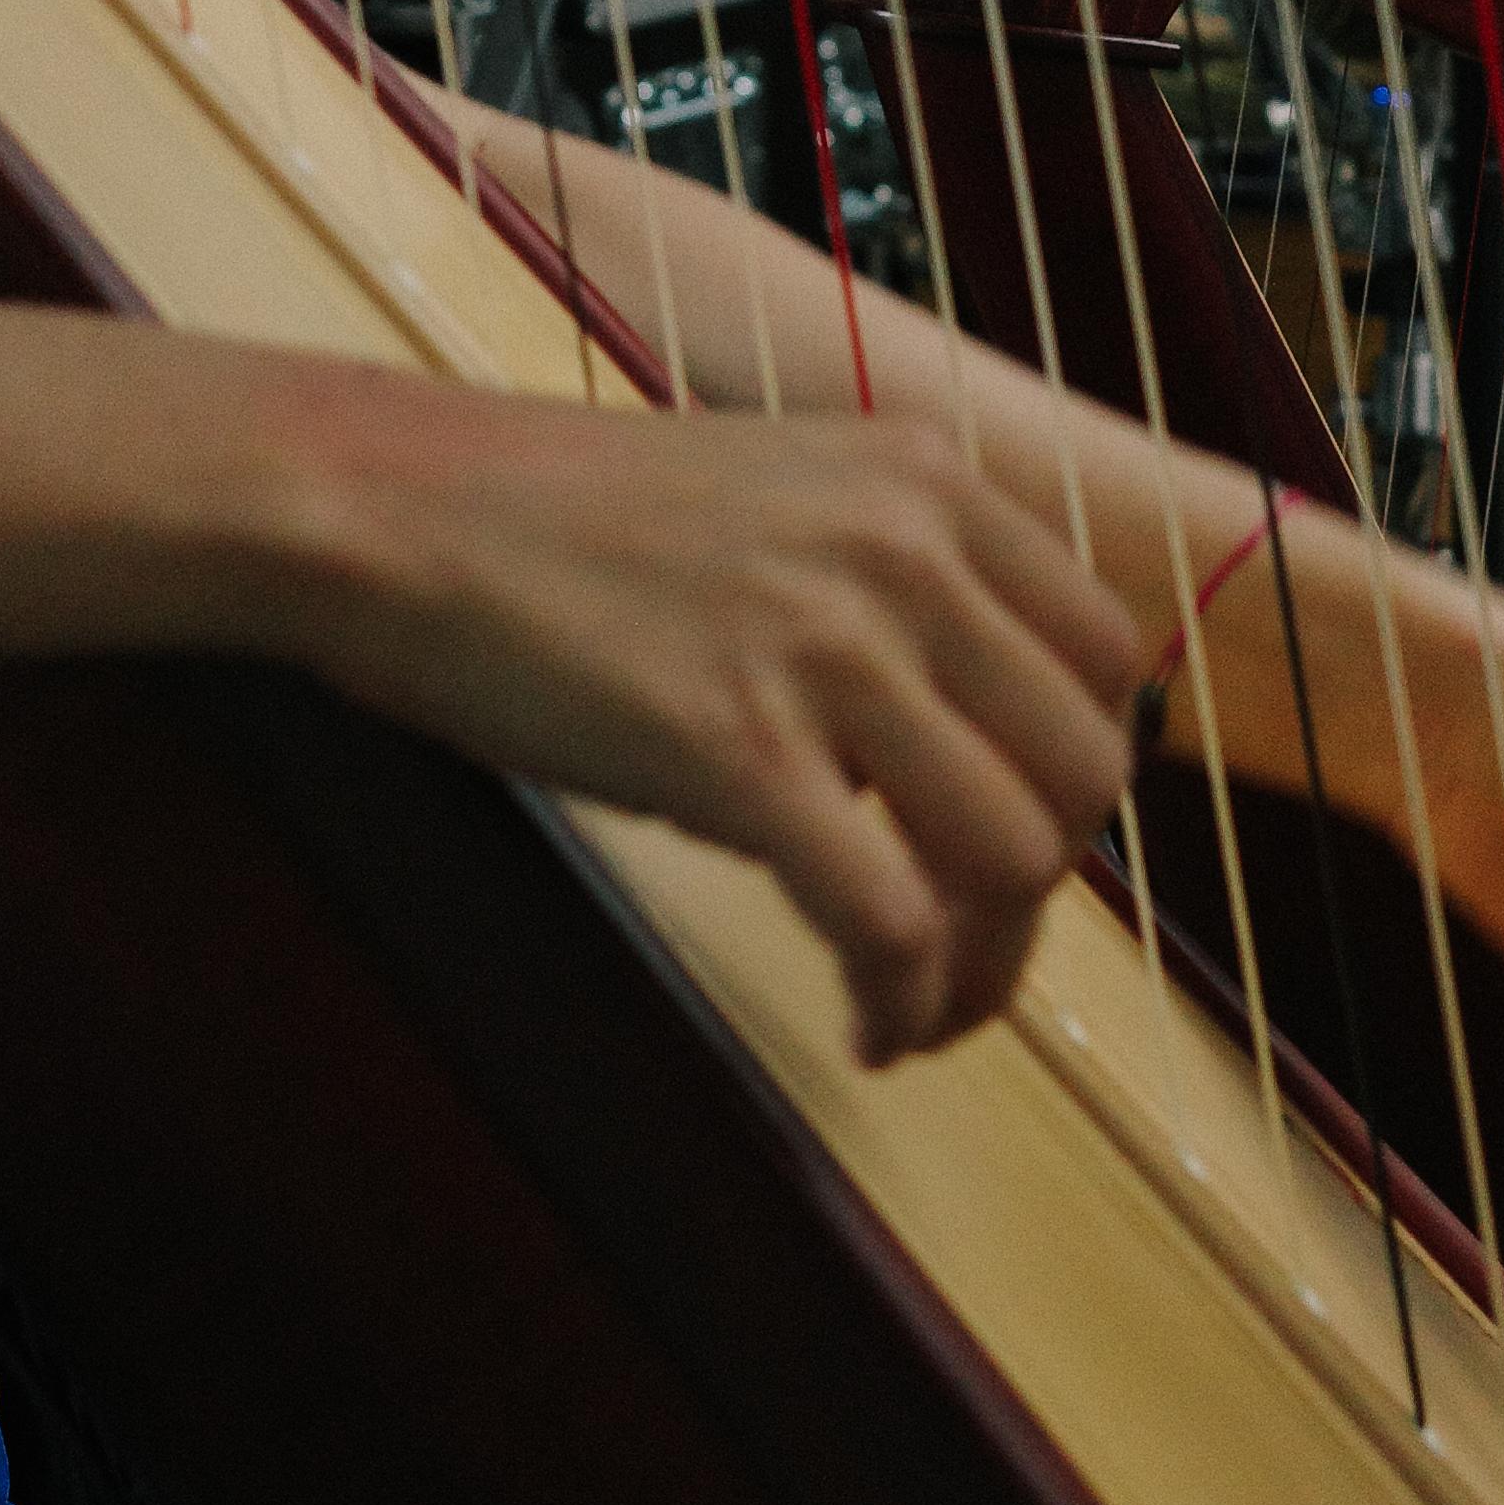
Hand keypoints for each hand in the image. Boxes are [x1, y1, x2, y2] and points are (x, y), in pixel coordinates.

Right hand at [296, 393, 1144, 1069]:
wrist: (397, 511)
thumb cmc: (557, 524)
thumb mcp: (778, 496)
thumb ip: (891, 586)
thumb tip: (966, 752)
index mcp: (925, 480)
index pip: (1105, 655)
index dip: (1074, 776)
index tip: (1016, 843)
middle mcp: (905, 551)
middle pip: (1084, 768)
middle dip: (1045, 891)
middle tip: (967, 950)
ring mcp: (827, 647)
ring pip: (1015, 856)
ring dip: (985, 970)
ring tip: (916, 1008)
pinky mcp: (738, 750)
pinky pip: (891, 920)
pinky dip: (902, 1001)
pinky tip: (867, 1024)